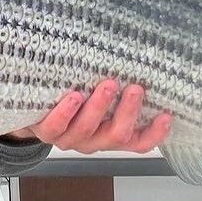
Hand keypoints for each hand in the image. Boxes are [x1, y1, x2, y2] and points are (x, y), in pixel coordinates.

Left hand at [6, 79, 171, 153]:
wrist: (34, 111)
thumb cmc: (75, 97)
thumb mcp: (99, 94)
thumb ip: (118, 87)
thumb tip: (140, 58)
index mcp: (110, 135)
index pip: (138, 142)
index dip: (155, 134)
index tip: (166, 115)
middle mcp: (93, 141)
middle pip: (117, 136)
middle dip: (128, 112)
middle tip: (135, 88)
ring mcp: (70, 138)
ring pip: (87, 129)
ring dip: (99, 107)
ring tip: (107, 85)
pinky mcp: (46, 132)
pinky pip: (56, 127)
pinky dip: (66, 112)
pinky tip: (74, 96)